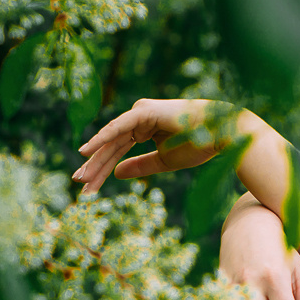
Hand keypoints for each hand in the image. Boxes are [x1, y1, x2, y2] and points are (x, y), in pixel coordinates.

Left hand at [74, 99, 230, 194]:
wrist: (220, 135)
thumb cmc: (197, 146)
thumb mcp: (163, 161)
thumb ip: (140, 165)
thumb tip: (116, 173)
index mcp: (144, 128)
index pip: (118, 151)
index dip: (102, 169)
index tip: (88, 188)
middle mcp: (139, 118)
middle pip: (111, 146)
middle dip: (95, 166)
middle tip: (79, 185)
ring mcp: (140, 112)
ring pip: (112, 139)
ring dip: (96, 159)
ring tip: (81, 176)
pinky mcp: (143, 111)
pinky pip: (118, 128)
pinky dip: (102, 139)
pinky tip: (86, 152)